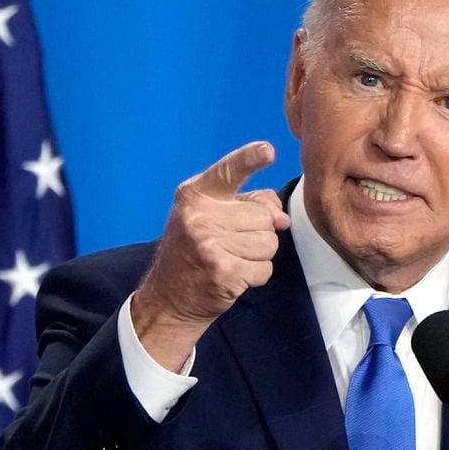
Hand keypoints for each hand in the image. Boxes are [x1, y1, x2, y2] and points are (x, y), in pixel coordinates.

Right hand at [131, 141, 290, 370]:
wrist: (168, 299)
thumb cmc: (194, 252)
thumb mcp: (208, 218)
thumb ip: (246, 205)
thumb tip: (281, 217)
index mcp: (195, 195)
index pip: (228, 171)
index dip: (250, 159)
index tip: (268, 151)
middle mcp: (199, 216)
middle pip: (264, 215)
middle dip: (260, 232)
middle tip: (234, 244)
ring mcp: (209, 245)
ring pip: (269, 242)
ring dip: (259, 255)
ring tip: (233, 259)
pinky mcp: (223, 272)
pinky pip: (265, 268)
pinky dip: (257, 275)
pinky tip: (235, 276)